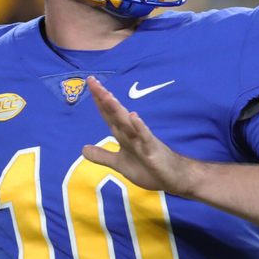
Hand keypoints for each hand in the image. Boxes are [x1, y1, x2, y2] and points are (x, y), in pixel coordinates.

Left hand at [81, 76, 195, 194]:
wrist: (174, 177)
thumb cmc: (148, 168)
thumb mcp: (119, 164)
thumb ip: (102, 156)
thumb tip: (83, 149)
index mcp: (123, 135)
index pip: (108, 114)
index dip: (99, 100)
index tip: (90, 82)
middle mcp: (132, 133)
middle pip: (115, 113)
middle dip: (104, 98)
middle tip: (93, 81)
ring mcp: (142, 140)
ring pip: (127, 123)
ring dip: (117, 109)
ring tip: (106, 95)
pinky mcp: (153, 150)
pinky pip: (146, 137)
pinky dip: (140, 127)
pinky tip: (134, 117)